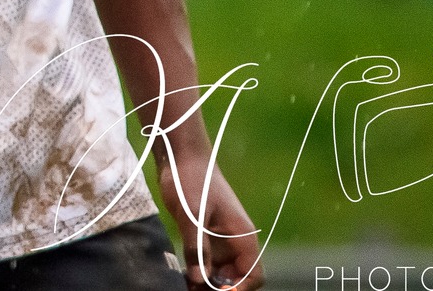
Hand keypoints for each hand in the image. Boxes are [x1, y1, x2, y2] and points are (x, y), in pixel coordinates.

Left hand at [157, 150, 261, 289]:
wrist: (179, 155)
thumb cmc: (191, 178)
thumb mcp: (192, 214)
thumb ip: (197, 247)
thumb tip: (200, 279)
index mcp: (242, 235)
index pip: (253, 274)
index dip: (240, 289)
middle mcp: (234, 241)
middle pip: (236, 279)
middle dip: (219, 289)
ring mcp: (218, 239)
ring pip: (218, 273)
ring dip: (206, 283)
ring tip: (185, 287)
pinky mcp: (203, 236)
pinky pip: (205, 262)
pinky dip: (197, 272)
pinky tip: (182, 275)